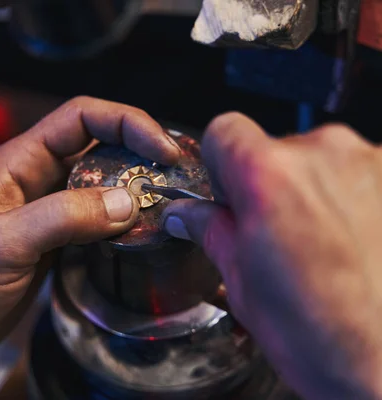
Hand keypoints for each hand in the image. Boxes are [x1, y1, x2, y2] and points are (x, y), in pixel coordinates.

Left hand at [0, 96, 178, 399]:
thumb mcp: (1, 244)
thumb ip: (62, 217)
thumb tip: (127, 202)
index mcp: (18, 163)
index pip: (82, 117)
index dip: (128, 122)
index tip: (163, 150)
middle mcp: (35, 181)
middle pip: (99, 147)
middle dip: (140, 155)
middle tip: (177, 178)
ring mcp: (45, 214)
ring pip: (101, 186)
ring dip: (135, 191)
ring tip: (170, 206)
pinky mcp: (51, 246)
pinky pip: (95, 223)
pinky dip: (122, 224)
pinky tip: (141, 238)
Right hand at [163, 113, 381, 399]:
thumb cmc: (326, 339)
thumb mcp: (244, 285)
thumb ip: (212, 232)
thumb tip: (186, 215)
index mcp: (268, 176)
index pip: (225, 130)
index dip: (220, 162)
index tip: (228, 190)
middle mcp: (325, 154)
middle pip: (278, 148)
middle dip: (272, 183)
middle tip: (278, 235)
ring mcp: (374, 163)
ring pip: (325, 163)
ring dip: (319, 192)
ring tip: (328, 247)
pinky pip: (366, 176)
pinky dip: (357, 201)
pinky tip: (359, 245)